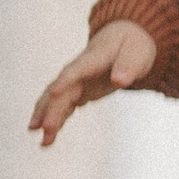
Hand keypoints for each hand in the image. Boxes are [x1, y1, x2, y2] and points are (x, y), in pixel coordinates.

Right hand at [31, 19, 155, 144]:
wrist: (125, 37)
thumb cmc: (133, 45)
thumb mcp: (137, 53)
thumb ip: (128, 67)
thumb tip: (119, 81)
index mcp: (92, 59)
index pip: (75, 71)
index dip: (64, 81)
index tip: (53, 94)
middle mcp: (79, 70)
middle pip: (61, 90)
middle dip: (51, 109)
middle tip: (43, 130)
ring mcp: (77, 81)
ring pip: (57, 100)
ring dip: (47, 118)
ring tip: (41, 141)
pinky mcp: (79, 91)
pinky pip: (64, 106)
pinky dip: (56, 121)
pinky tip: (48, 138)